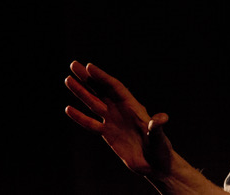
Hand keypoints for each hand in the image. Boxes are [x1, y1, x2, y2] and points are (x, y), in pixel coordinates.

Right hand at [65, 61, 172, 176]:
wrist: (154, 164)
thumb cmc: (160, 149)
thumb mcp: (159, 137)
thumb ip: (157, 127)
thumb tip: (161, 118)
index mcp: (132, 106)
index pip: (114, 87)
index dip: (102, 77)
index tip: (89, 67)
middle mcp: (120, 110)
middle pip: (101, 90)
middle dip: (88, 77)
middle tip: (73, 64)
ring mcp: (112, 121)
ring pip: (93, 103)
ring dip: (81, 92)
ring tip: (68, 79)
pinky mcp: (107, 134)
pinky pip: (90, 123)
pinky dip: (79, 116)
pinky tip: (68, 109)